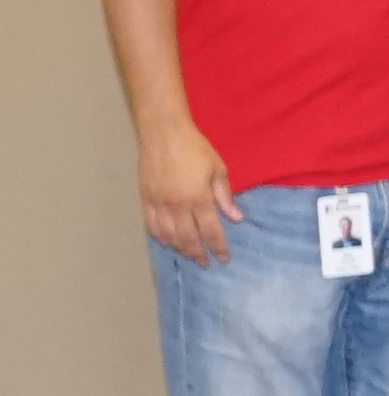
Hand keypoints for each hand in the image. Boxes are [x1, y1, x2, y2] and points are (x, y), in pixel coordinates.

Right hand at [136, 114, 238, 264]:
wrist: (163, 132)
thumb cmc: (194, 148)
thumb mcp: (217, 169)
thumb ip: (225, 196)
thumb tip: (236, 218)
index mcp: (198, 198)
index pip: (211, 231)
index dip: (218, 247)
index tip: (223, 258)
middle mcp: (177, 204)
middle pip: (188, 238)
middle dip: (198, 253)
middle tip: (205, 263)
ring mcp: (158, 203)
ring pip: (168, 235)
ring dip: (179, 248)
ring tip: (189, 255)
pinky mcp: (145, 198)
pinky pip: (151, 225)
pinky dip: (159, 237)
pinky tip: (167, 242)